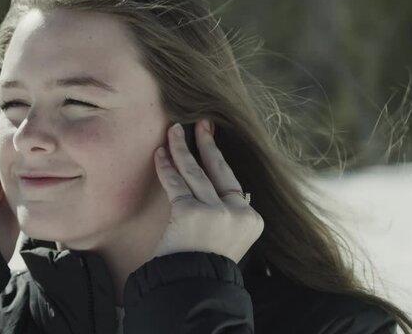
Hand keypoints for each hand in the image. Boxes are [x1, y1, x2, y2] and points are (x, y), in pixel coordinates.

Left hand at [152, 119, 263, 263]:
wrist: (192, 288)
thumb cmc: (204, 266)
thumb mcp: (227, 240)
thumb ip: (226, 216)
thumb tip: (215, 190)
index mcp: (251, 220)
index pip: (233, 184)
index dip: (220, 161)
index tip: (211, 143)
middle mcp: (237, 213)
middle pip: (219, 170)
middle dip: (207, 143)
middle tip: (202, 122)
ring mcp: (215, 212)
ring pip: (195, 171)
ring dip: (181, 148)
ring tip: (173, 130)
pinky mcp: (191, 212)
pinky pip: (175, 183)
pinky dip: (165, 168)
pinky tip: (159, 153)